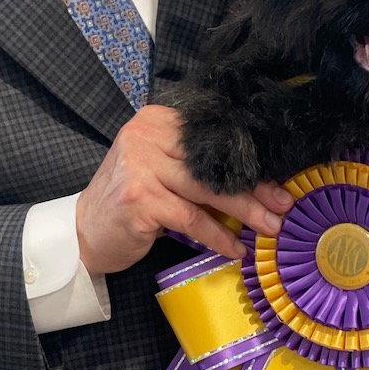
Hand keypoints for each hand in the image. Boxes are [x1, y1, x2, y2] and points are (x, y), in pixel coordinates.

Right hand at [75, 104, 292, 275]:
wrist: (85, 230)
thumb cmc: (132, 200)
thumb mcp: (160, 170)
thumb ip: (195, 165)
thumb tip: (257, 179)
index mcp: (157, 120)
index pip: (213, 137)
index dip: (250, 160)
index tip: (280, 182)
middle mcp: (146, 135)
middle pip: (213, 162)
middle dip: (254, 187)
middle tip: (283, 206)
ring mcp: (141, 166)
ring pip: (207, 189)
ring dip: (244, 212)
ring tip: (270, 228)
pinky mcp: (140, 199)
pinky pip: (192, 219)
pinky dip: (217, 236)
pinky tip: (235, 248)